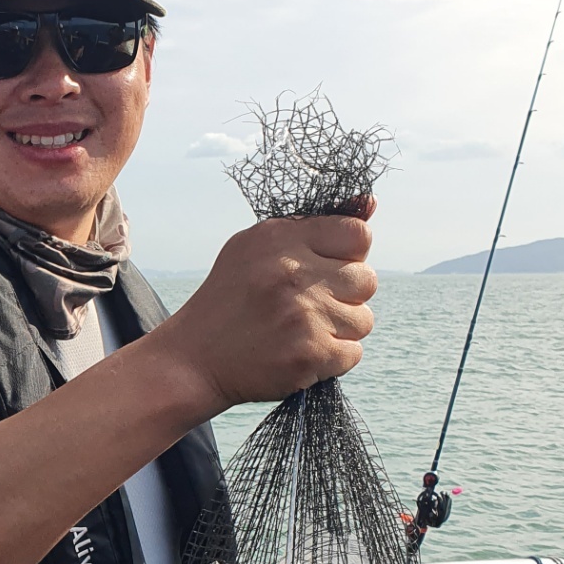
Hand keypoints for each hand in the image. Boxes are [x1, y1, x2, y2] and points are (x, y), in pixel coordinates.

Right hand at [161, 199, 377, 411]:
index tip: (322, 271)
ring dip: (338, 329)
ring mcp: (303, 317)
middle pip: (366, 280)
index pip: (358, 236)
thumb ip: (311, 227)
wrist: (193, 360)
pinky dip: (331, 359)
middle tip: (306, 307)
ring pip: (363, 320)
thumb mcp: (254, 249)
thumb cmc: (229, 301)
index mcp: (279, 240)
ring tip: (299, 332)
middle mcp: (292, 275)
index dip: (347, 256)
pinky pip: (352, 354)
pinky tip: (298, 353)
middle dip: (343, 295)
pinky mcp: (309, 356)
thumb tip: (371, 202)